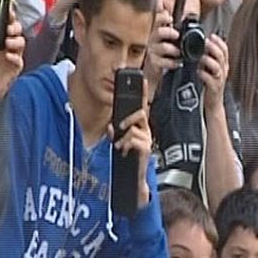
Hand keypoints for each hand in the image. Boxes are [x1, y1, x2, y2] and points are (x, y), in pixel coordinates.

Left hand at [0, 0, 25, 100]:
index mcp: (4, 36)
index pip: (10, 23)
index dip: (11, 17)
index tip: (9, 12)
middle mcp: (11, 44)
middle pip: (19, 31)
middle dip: (15, 28)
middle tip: (8, 29)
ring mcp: (16, 54)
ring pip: (21, 43)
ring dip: (15, 41)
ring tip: (7, 43)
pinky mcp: (16, 66)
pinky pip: (19, 60)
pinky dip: (14, 57)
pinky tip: (7, 56)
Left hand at [107, 80, 152, 206]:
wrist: (134, 177)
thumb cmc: (128, 158)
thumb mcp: (119, 141)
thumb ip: (115, 132)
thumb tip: (110, 126)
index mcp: (139, 126)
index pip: (142, 106)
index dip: (142, 92)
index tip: (141, 80)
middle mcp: (145, 130)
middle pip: (140, 113)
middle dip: (127, 118)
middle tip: (119, 127)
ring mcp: (147, 139)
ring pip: (135, 128)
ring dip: (123, 138)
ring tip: (120, 146)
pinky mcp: (146, 148)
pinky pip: (135, 140)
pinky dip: (126, 144)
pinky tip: (124, 150)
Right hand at [143, 10, 179, 97]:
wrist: (153, 73)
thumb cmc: (162, 53)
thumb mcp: (166, 39)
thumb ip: (169, 28)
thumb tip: (169, 13)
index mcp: (156, 31)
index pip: (157, 20)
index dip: (163, 17)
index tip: (170, 18)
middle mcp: (152, 40)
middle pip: (159, 32)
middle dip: (169, 32)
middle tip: (176, 35)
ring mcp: (152, 52)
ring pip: (163, 47)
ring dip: (173, 49)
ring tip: (179, 52)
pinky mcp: (154, 63)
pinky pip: (164, 62)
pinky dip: (173, 62)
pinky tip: (178, 63)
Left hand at [198, 34, 228, 112]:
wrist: (214, 103)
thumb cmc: (211, 85)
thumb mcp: (212, 70)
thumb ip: (209, 60)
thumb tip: (201, 48)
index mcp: (224, 65)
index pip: (225, 50)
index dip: (219, 42)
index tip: (211, 36)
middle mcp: (223, 71)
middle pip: (221, 56)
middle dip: (213, 48)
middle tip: (205, 42)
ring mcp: (219, 79)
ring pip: (216, 67)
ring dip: (208, 60)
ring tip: (200, 57)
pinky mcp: (214, 88)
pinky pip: (209, 79)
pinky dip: (203, 74)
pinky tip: (198, 71)